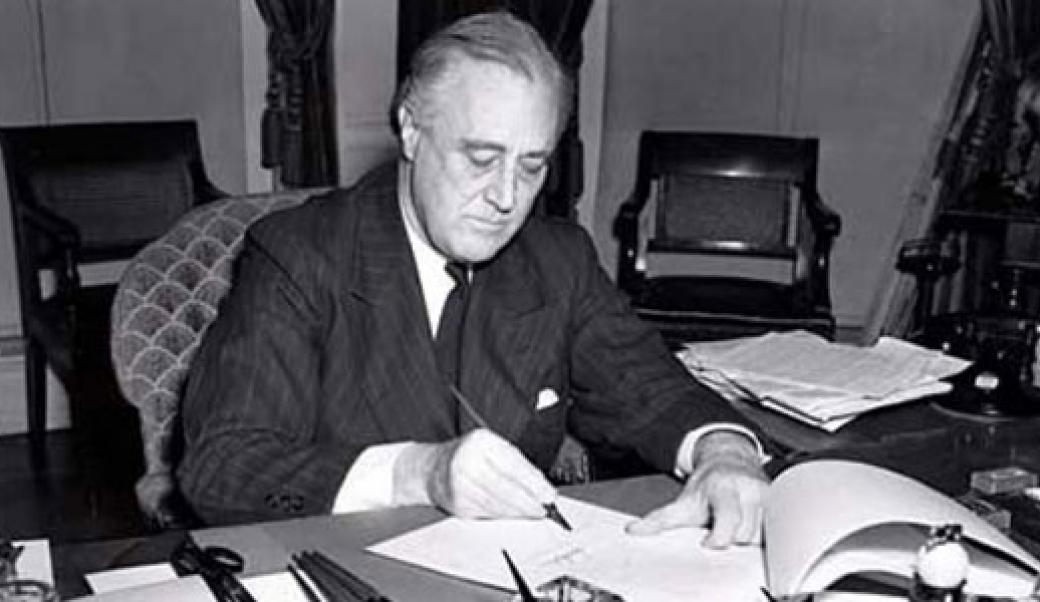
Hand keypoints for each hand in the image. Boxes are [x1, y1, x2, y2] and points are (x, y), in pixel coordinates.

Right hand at [394, 429, 555, 518]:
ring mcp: (459, 484)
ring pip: (497, 503)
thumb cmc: (467, 456)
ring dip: (518, 511)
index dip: (534, 482)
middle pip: (505, 487)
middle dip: (529, 501)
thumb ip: (514, 463)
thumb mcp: (490, 447)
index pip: (513, 464)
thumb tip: (541, 486)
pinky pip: (487, 512)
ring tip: (533, 512)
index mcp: (480, 441)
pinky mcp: (457, 503)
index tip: (549, 494)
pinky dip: (503, 515)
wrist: (430, 469)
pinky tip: (514, 514)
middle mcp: (467, 461)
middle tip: (545, 508)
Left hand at [626, 431, 767, 547]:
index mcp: (724, 488)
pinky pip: (774, 532)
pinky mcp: (781, 502)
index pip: (728, 518)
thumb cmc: (709, 484)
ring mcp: (768, 495)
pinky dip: (762, 534)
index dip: (720, 535)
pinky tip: (751, 523)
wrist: (730, 460)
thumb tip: (635, 530)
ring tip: (735, 522)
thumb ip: (660, 519)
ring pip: (761, 536)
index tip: (710, 542)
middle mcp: (749, 489)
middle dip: (731, 537)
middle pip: (744, 535)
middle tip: (721, 524)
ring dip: (747, 537)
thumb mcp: (683, 502)